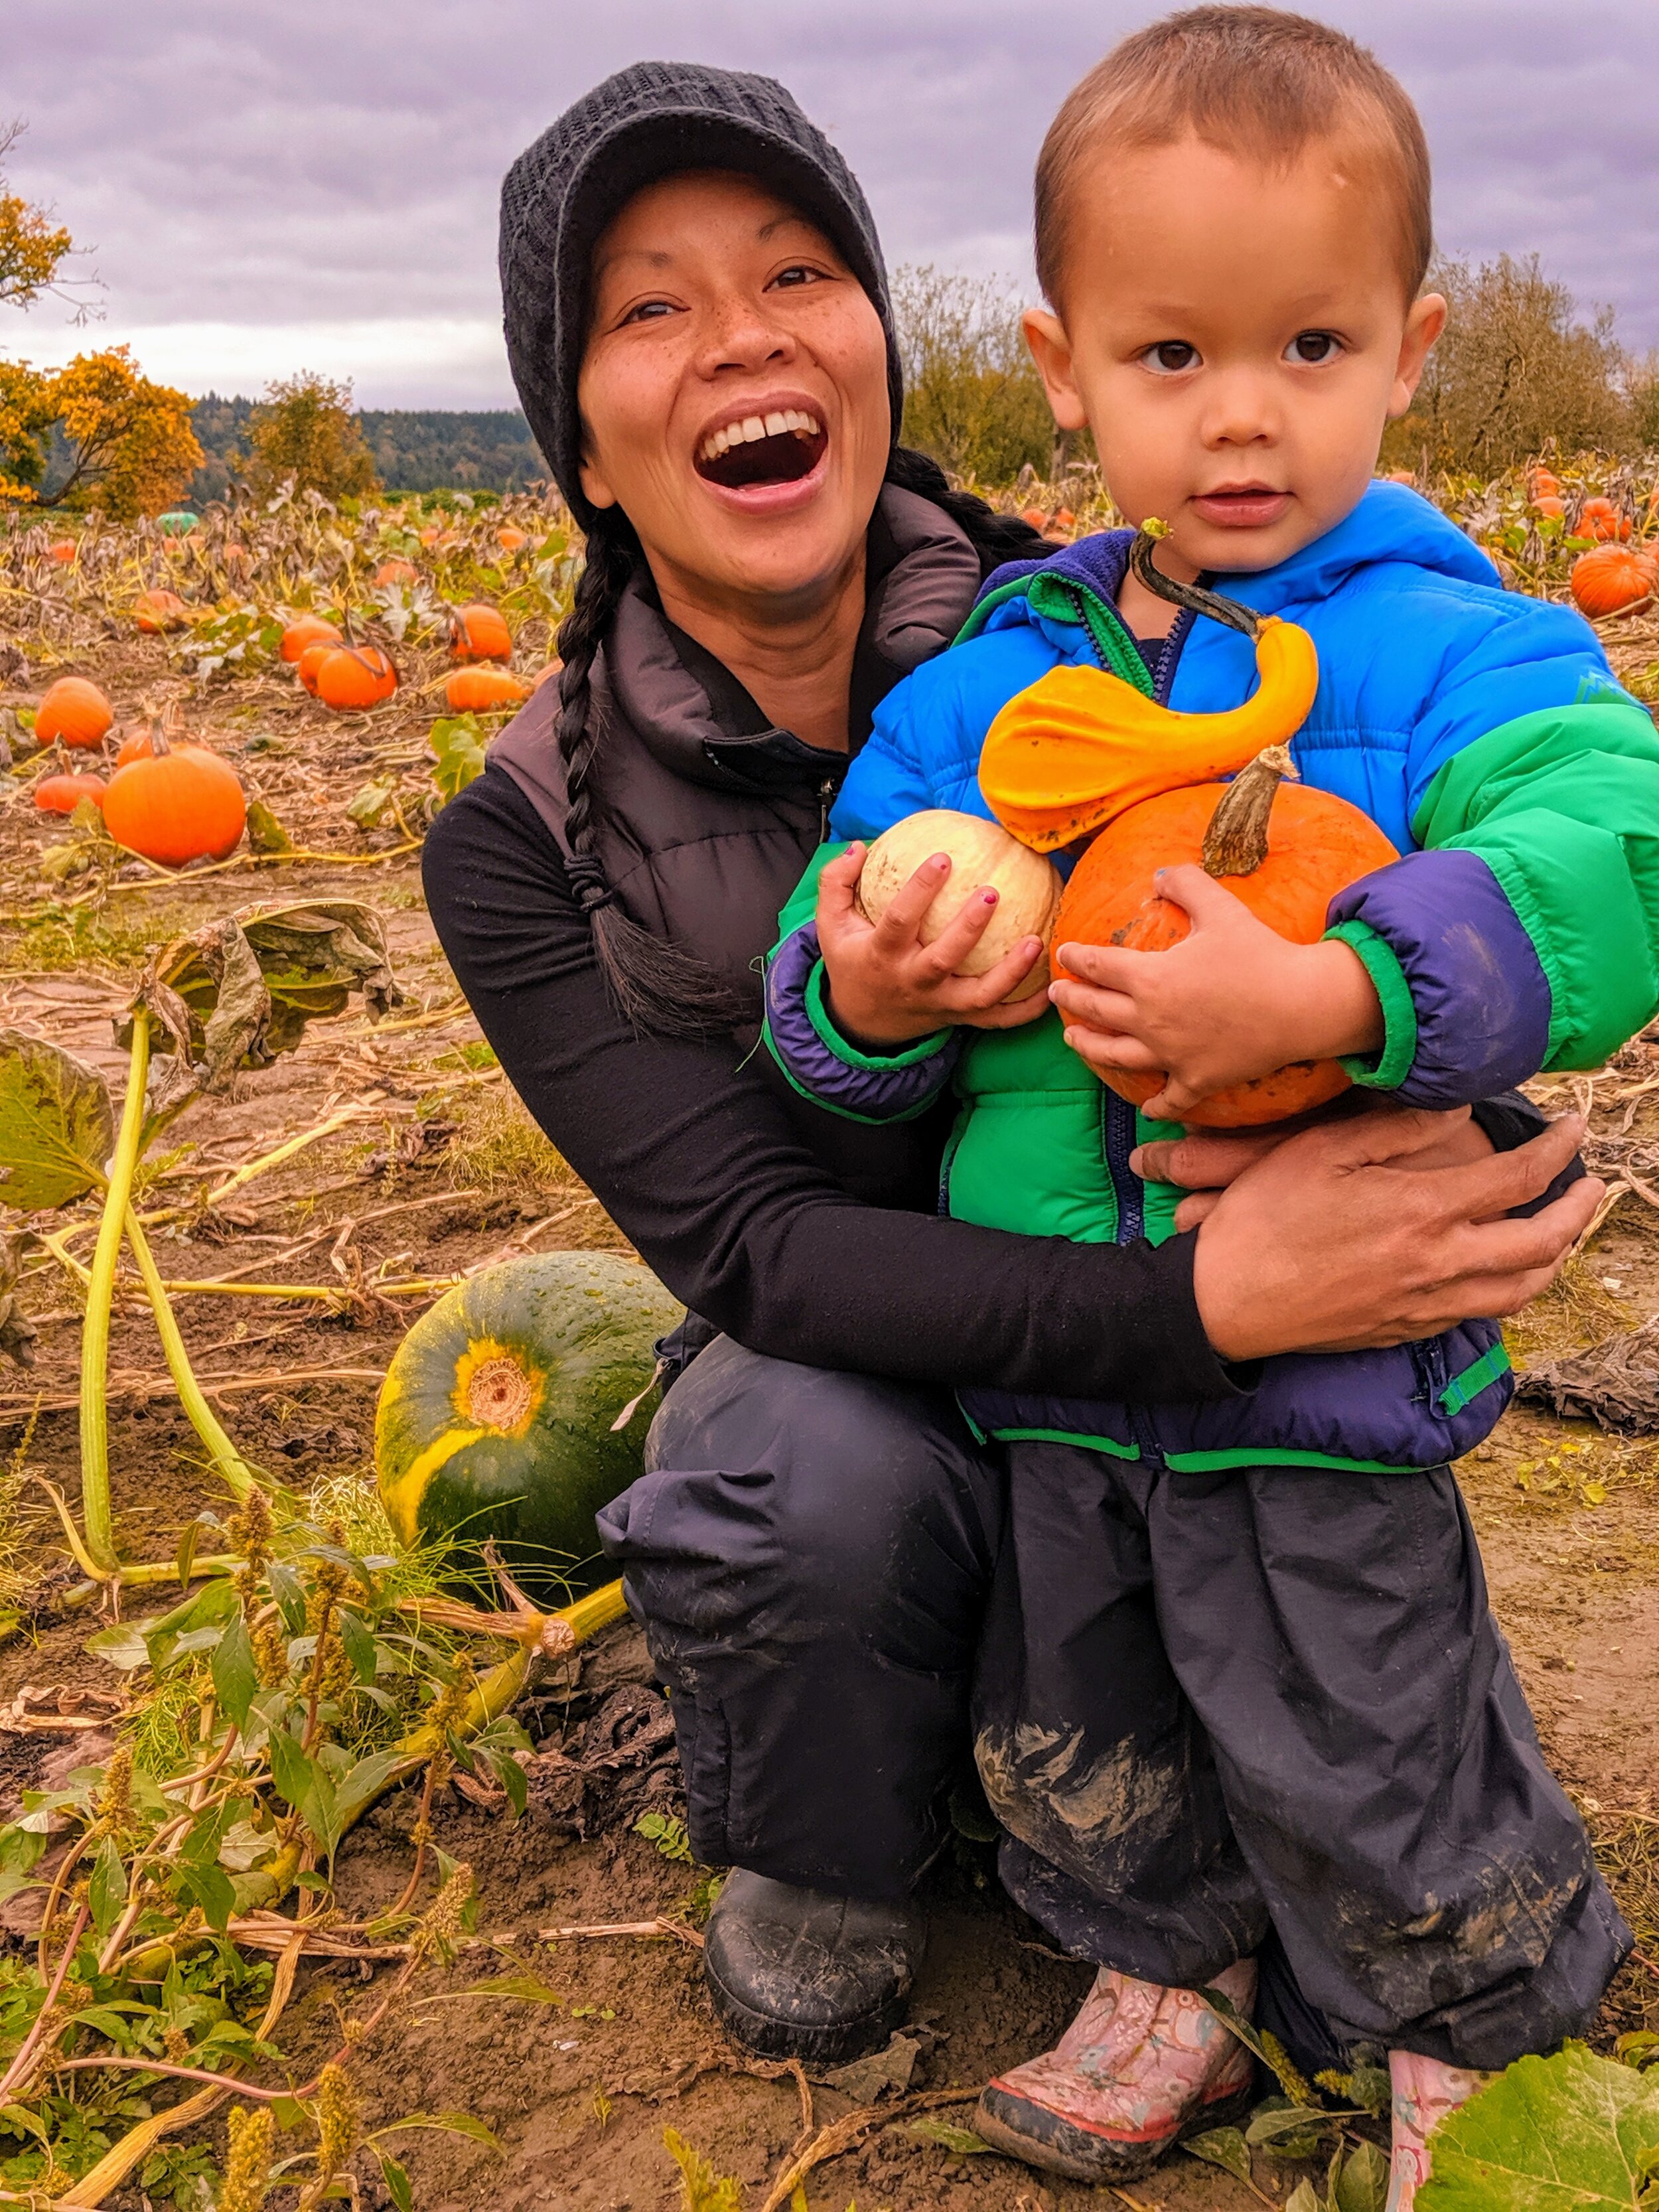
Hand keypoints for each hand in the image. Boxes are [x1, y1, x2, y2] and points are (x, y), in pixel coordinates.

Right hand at [815, 842, 1049, 1049]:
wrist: (863, 1022)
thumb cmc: (854, 961)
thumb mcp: (832, 925)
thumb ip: (836, 882)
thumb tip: (861, 847)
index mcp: (882, 955)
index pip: (899, 921)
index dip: (919, 891)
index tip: (942, 857)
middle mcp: (913, 982)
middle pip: (943, 959)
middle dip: (968, 929)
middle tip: (992, 893)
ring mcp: (940, 1005)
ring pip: (979, 996)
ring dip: (1011, 972)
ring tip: (1036, 940)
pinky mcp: (960, 1019)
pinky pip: (998, 1020)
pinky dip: (1025, 1010)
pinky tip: (1050, 986)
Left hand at [1050, 864, 1384, 1118]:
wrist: (1302, 1004)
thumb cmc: (1261, 954)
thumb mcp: (1221, 908)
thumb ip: (1186, 884)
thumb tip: (1158, 873)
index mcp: (1149, 978)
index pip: (1097, 966)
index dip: (1076, 958)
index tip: (1064, 955)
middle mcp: (1150, 1021)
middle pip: (1096, 1011)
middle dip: (1071, 1001)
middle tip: (1055, 994)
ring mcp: (1171, 1056)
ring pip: (1115, 1056)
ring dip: (1088, 1048)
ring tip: (1073, 1041)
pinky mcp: (1197, 1080)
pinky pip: (1170, 1099)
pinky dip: (1156, 1106)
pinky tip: (1147, 1110)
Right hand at [1184, 1108, 1599, 1359]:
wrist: (1224, 1302)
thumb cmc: (1263, 1218)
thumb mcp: (1320, 1151)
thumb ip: (1395, 1129)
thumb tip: (1455, 1111)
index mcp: (1422, 1210)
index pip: (1519, 1177)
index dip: (1558, 1149)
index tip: (1574, 1127)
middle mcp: (1438, 1263)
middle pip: (1540, 1243)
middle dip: (1578, 1211)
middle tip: (1591, 1186)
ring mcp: (1424, 1304)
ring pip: (1520, 1289)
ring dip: (1553, 1258)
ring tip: (1558, 1233)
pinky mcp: (1405, 1330)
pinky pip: (1478, 1314)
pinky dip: (1506, 1289)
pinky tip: (1498, 1271)